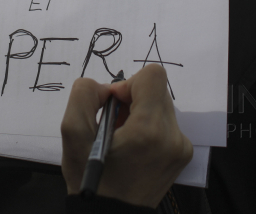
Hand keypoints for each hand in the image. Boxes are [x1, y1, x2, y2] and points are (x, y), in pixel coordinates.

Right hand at [61, 65, 192, 208]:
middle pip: (156, 90)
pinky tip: (133, 146)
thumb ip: (84, 94)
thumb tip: (105, 87)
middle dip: (131, 99)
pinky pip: (166, 123)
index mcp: (149, 129)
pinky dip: (148, 126)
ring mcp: (181, 147)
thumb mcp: (73, 133)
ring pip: (161, 105)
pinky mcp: (182, 154)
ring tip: (121, 137)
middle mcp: (172, 136)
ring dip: (139, 112)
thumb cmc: (92, 179)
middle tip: (112, 123)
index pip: (152, 76)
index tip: (112, 104)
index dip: (127, 83)